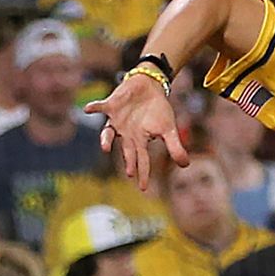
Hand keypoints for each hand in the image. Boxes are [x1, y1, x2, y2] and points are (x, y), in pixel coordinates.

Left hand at [85, 71, 188, 187]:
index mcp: (139, 140)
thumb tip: (186, 165)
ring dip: (106, 139)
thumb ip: (175, 147)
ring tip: (106, 147)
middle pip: (127, 150)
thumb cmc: (158, 110)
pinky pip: (100, 107)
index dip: (142, 173)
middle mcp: (126, 133)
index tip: (143, 188)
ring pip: (108, 132)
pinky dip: (94, 108)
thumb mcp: (168, 129)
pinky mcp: (111, 106)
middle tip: (130, 173)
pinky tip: (88, 109)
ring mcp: (117, 120)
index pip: (141, 160)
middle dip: (129, 161)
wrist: (149, 88)